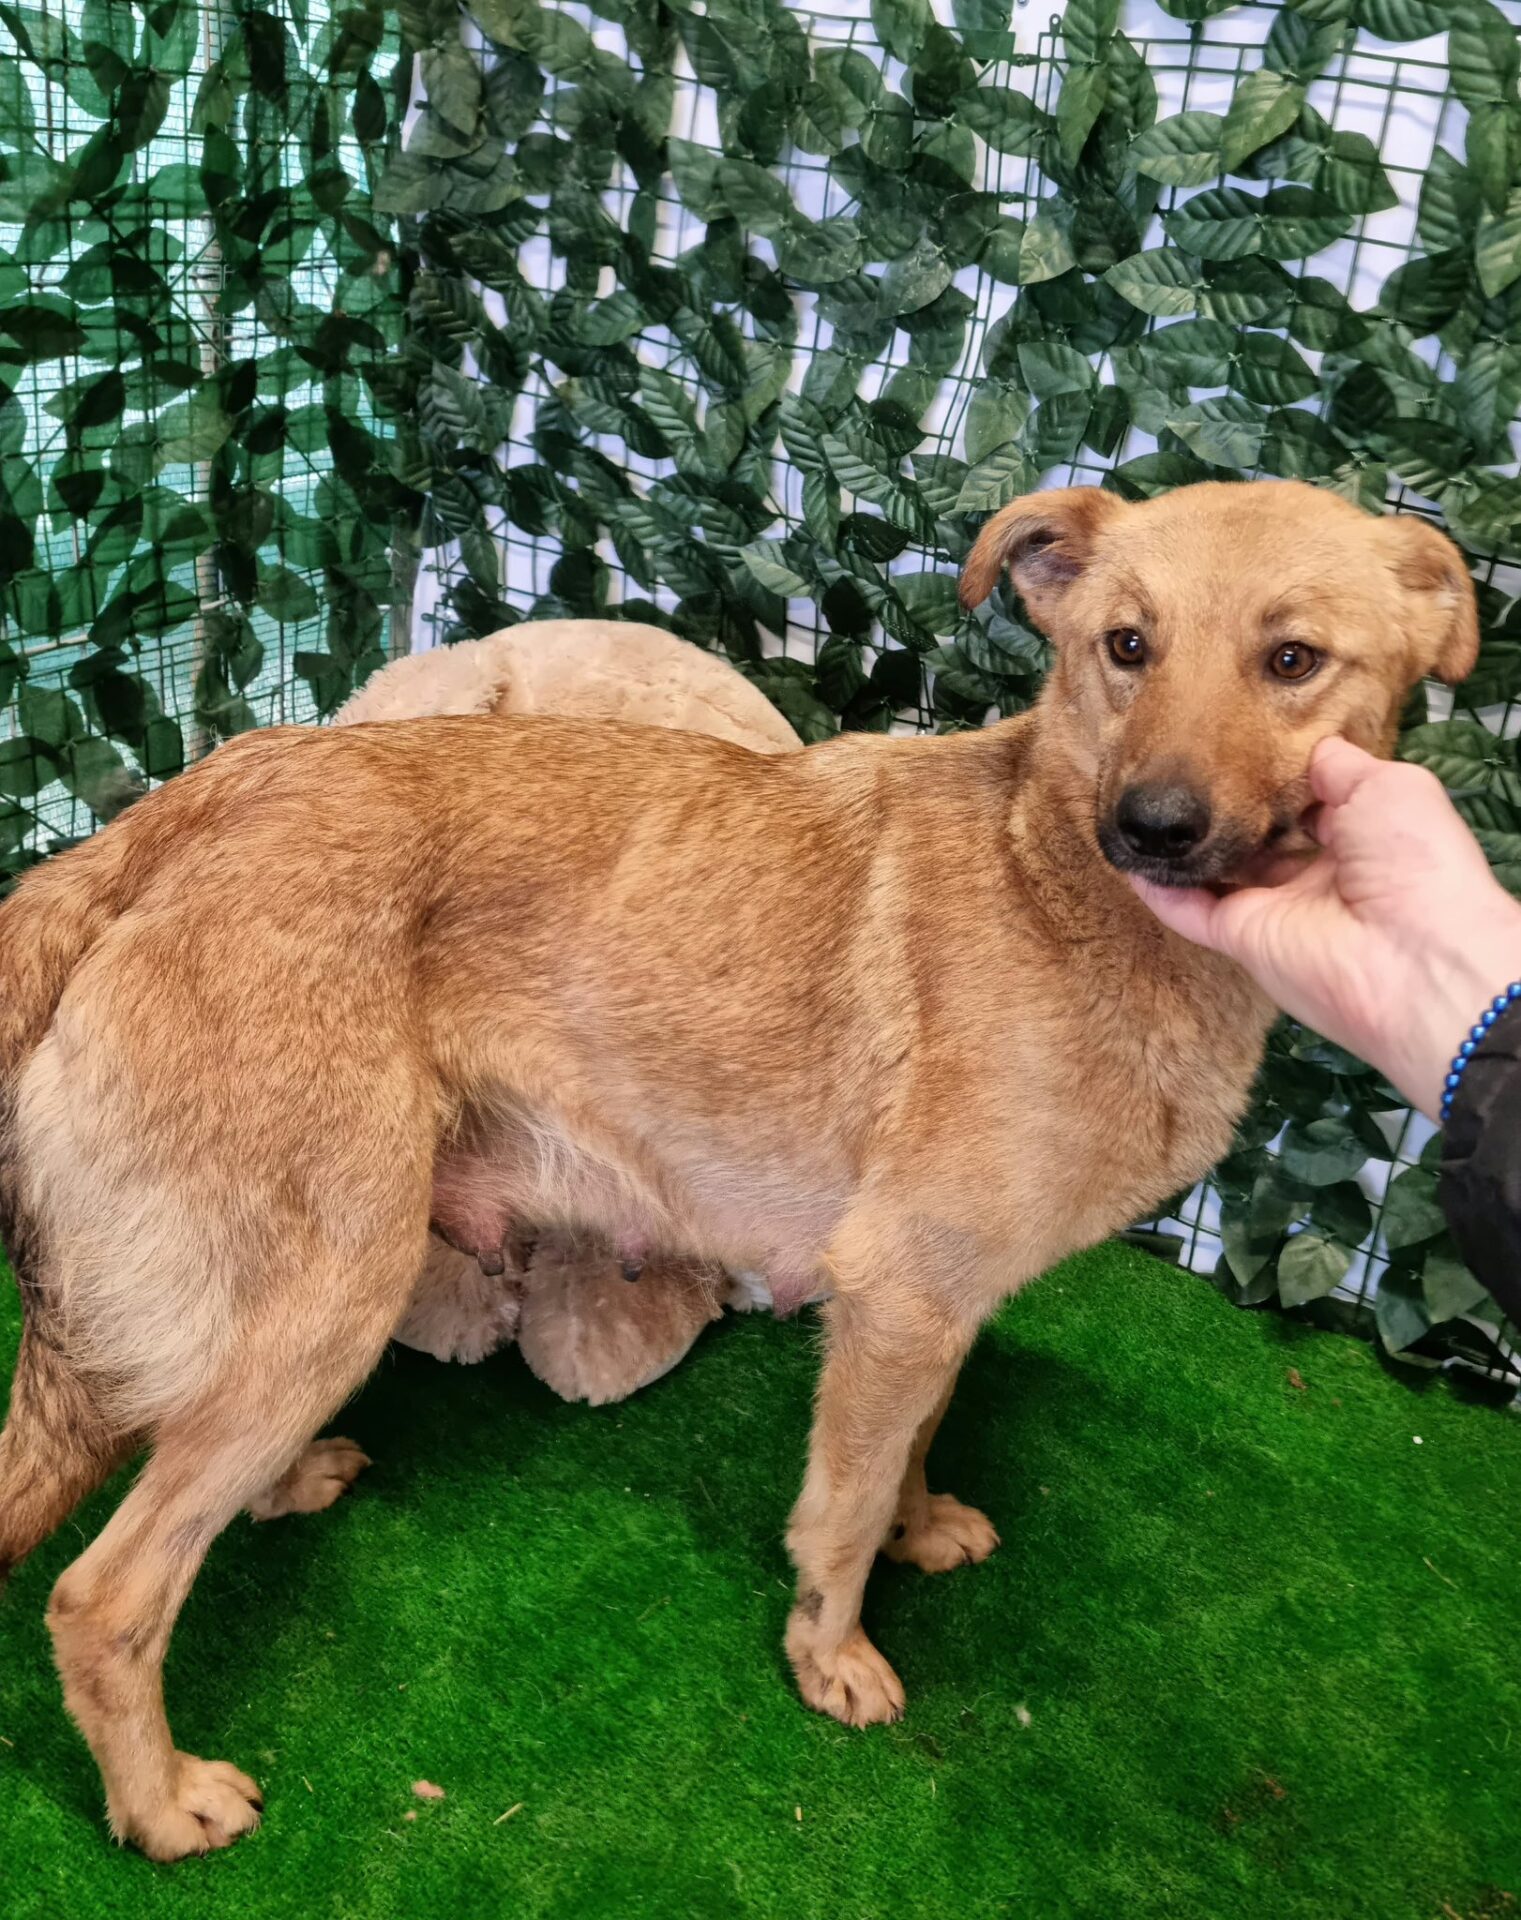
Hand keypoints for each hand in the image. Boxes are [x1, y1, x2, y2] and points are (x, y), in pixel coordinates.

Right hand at [1131, 738, 1520, 1120]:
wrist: (1411, 953)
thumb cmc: (1412, 858)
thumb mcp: (1388, 786)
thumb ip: (1339, 764)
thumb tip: (1304, 747)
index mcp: (1357, 840)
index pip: (1302, 805)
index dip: (1270, 776)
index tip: (1232, 741)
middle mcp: (1313, 876)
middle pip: (1254, 837)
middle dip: (1221, 807)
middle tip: (1178, 769)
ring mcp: (1273, 910)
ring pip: (1217, 872)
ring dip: (1184, 844)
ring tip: (1147, 805)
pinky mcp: (1240, 938)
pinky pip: (1190, 910)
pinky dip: (1157, 888)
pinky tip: (1127, 857)